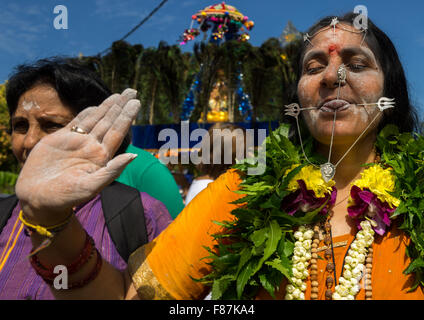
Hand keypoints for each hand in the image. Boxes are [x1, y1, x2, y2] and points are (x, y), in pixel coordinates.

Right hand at [15, 88, 140, 223]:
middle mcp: (92, 147)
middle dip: (121, 106)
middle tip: (133, 91)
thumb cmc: (66, 197)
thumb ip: (112, 170)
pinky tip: (97, 106)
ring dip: (107, 106)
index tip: (136, 103)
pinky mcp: (61, 139)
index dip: (127, 117)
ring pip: (96, 119)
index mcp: (102, 157)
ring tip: (120, 94)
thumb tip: (133, 156)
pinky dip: (87, 113)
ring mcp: (77, 142)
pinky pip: (77, 123)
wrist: (38, 197)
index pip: (118, 132)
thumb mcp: (91, 186)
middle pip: (110, 122)